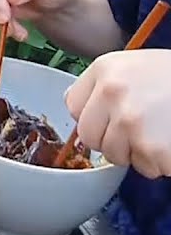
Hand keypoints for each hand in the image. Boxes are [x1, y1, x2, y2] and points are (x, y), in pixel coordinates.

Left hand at [65, 50, 170, 177]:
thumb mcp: (138, 67)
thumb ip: (107, 87)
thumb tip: (84, 117)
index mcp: (105, 68)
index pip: (72, 106)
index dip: (94, 116)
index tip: (111, 117)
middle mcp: (112, 92)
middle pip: (89, 136)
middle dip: (113, 140)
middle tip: (143, 129)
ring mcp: (130, 121)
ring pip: (116, 155)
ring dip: (139, 152)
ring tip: (163, 132)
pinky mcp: (151, 147)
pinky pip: (145, 168)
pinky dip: (160, 163)